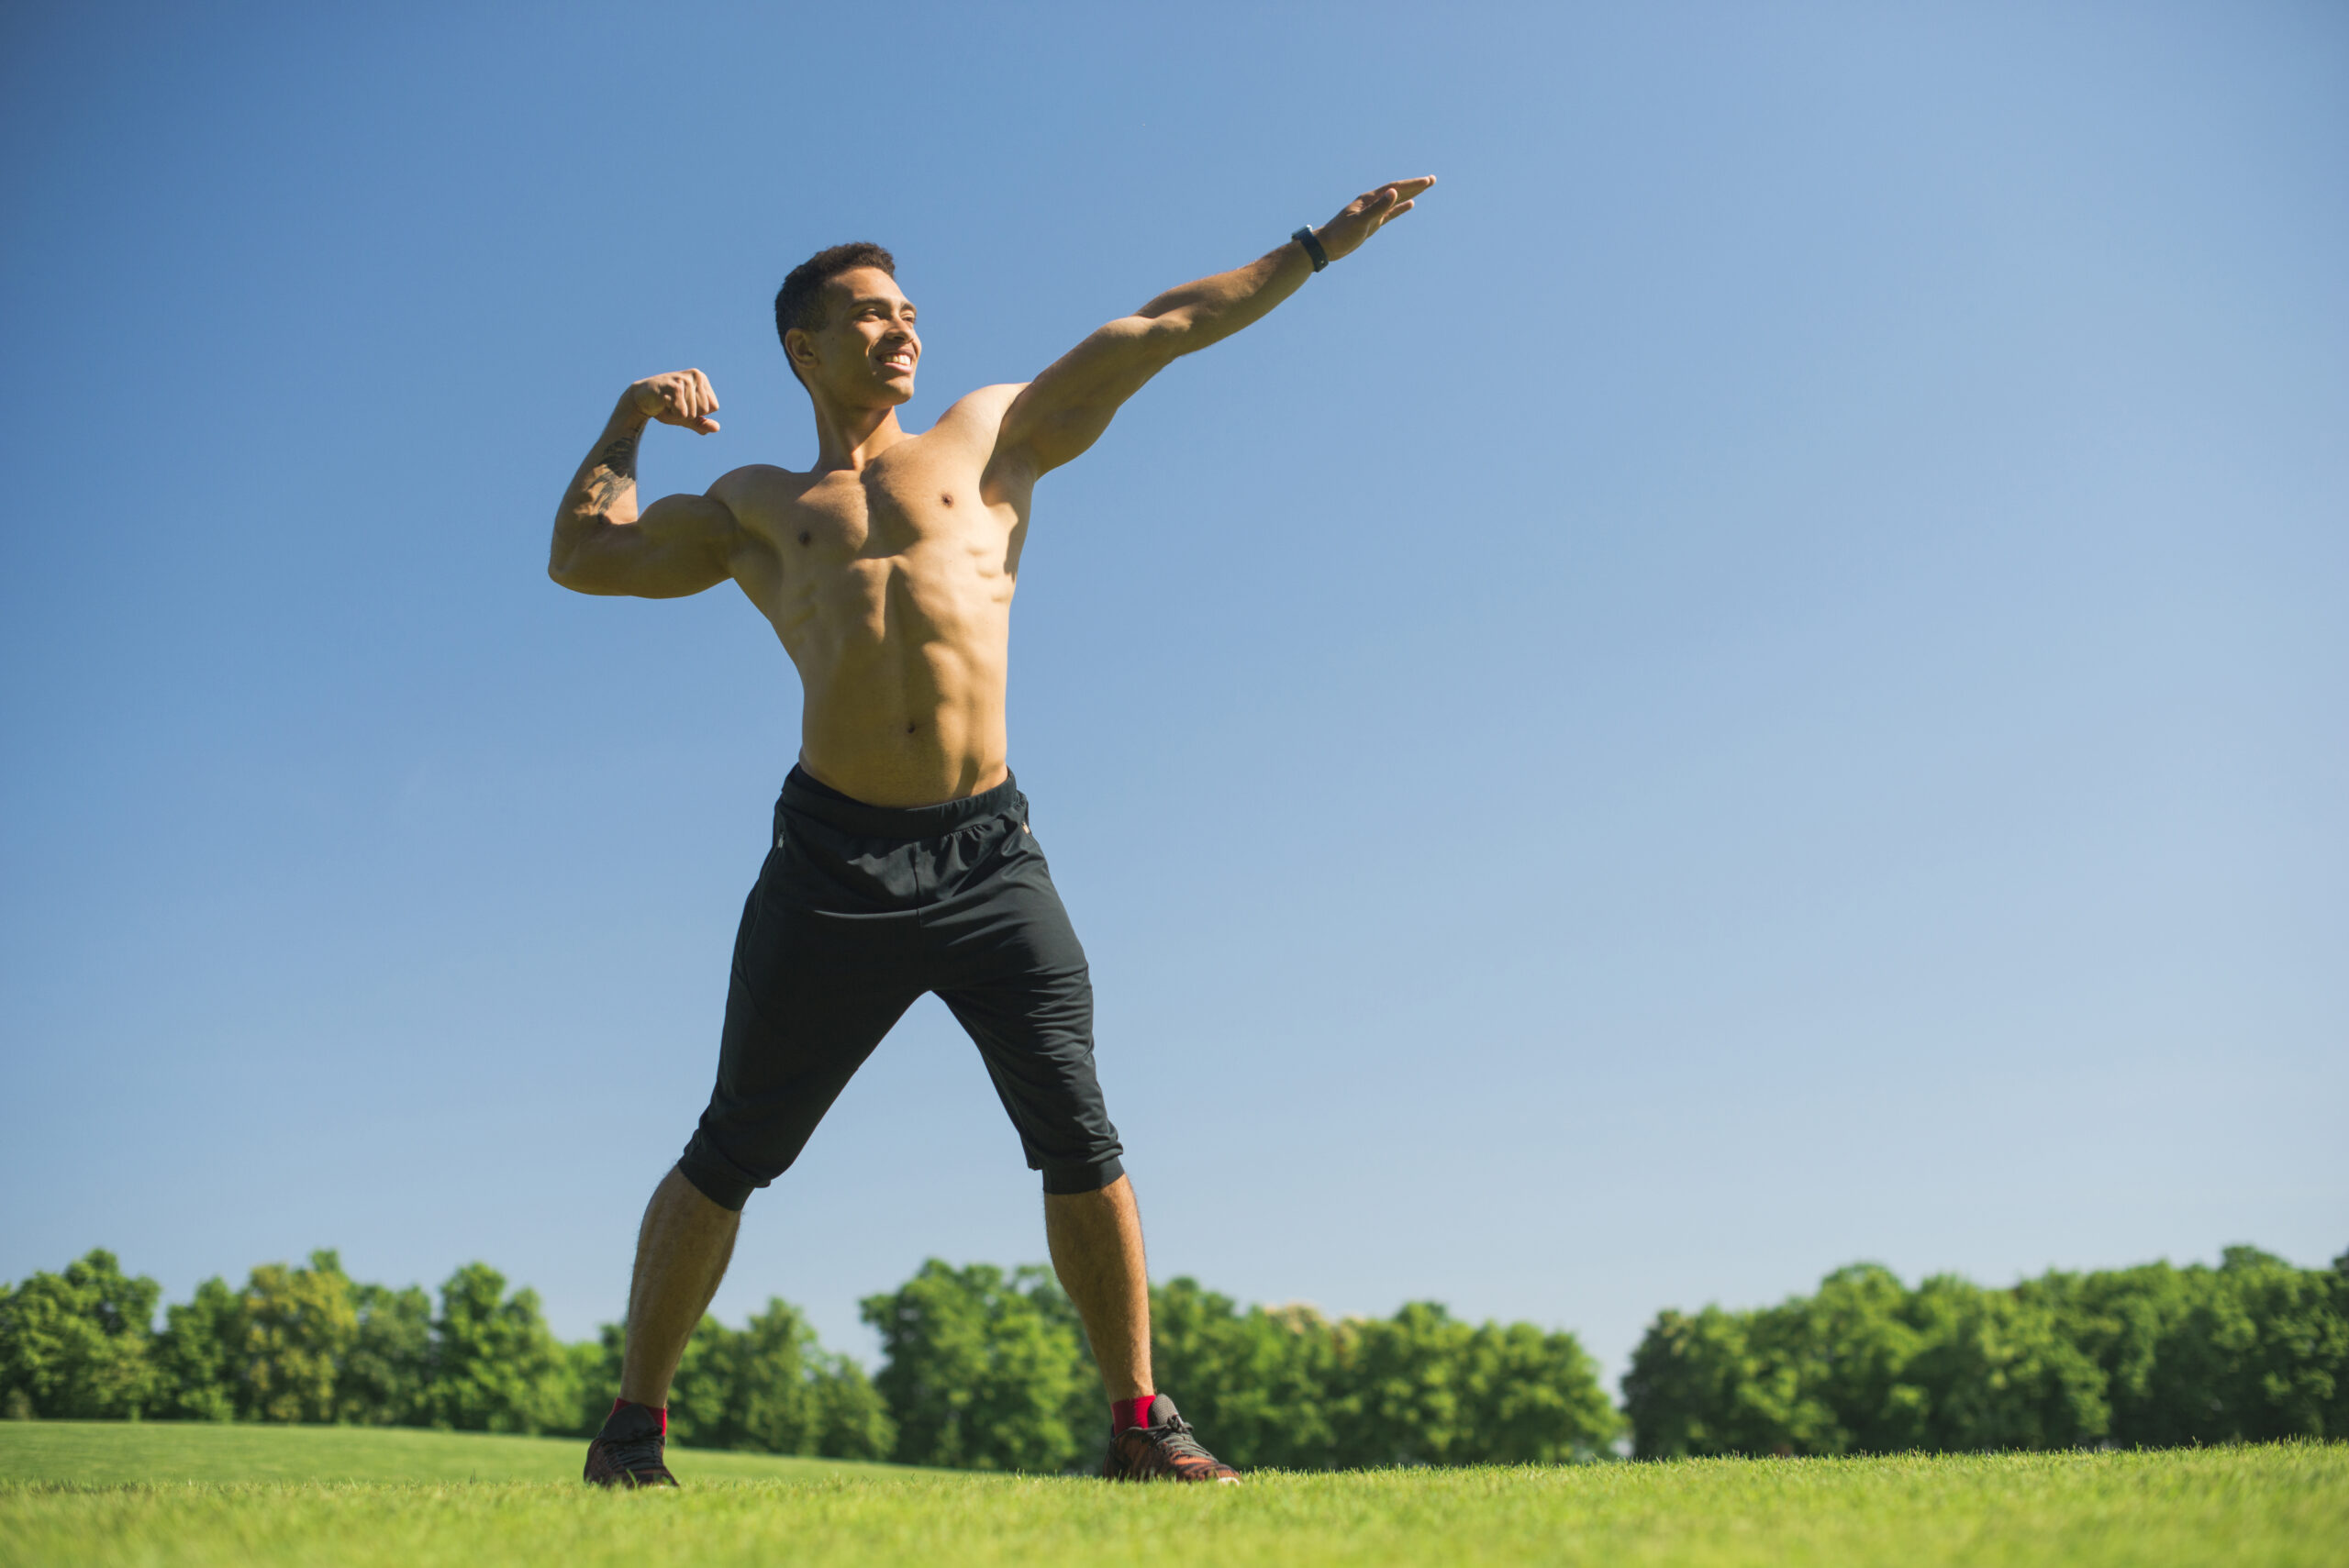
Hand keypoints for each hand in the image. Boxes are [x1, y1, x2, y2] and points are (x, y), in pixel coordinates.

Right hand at [629, 369, 720, 433]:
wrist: (639, 399)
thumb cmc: (665, 406)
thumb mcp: (687, 417)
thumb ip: (702, 423)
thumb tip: (717, 428)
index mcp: (702, 379)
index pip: (713, 407)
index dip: (698, 412)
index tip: (683, 404)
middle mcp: (696, 376)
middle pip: (704, 410)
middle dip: (688, 414)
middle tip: (673, 404)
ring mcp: (684, 380)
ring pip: (693, 413)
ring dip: (677, 415)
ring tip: (667, 404)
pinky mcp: (673, 387)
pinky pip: (682, 414)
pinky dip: (671, 415)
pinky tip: (662, 404)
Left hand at [1310, 177, 1435, 263]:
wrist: (1327, 246)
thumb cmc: (1341, 234)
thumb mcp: (1361, 222)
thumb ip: (1378, 208)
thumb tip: (1394, 192)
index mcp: (1369, 199)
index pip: (1394, 188)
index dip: (1412, 185)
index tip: (1427, 181)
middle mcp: (1372, 202)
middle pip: (1397, 191)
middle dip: (1415, 186)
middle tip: (1432, 180)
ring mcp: (1373, 212)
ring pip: (1396, 200)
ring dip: (1411, 194)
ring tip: (1425, 187)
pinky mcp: (1372, 223)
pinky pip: (1390, 213)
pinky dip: (1401, 208)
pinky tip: (1410, 204)